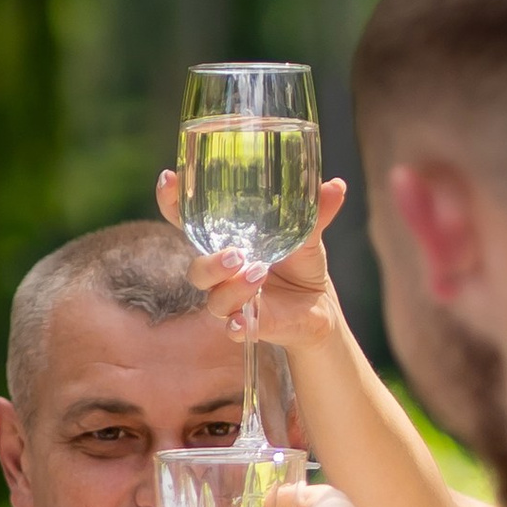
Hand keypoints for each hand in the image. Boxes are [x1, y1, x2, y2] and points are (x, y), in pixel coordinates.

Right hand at [157, 168, 351, 344]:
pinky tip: (244, 322)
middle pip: (197, 268)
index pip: (188, 220)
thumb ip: (317, 212)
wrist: (319, 306)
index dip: (173, 201)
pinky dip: (237, 326)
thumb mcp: (310, 235)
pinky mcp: (248, 324)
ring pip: (214, 298)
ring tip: (260, 273)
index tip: (170, 179)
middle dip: (210, 262)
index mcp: (227, 241)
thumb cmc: (302, 262)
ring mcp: (232, 299)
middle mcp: (222, 272)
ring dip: (233, 288)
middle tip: (235, 255)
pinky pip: (233, 328)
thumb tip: (336, 187)